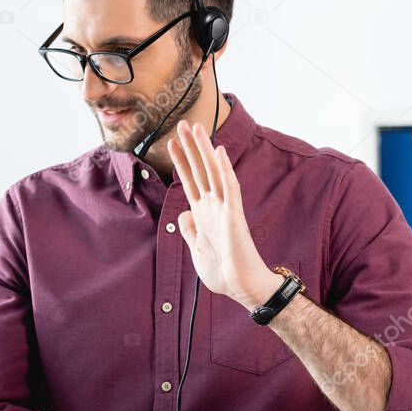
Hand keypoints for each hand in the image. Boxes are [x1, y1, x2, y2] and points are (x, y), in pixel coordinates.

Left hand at [167, 119, 283, 308]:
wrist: (241, 287)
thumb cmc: (223, 272)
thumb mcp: (196, 250)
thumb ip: (190, 230)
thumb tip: (184, 213)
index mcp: (202, 214)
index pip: (190, 181)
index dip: (180, 161)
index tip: (170, 143)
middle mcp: (213, 206)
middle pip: (200, 169)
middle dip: (190, 147)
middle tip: (183, 123)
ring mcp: (223, 208)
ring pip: (212, 172)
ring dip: (203, 150)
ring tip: (195, 128)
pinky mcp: (234, 214)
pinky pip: (228, 187)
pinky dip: (224, 169)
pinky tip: (219, 151)